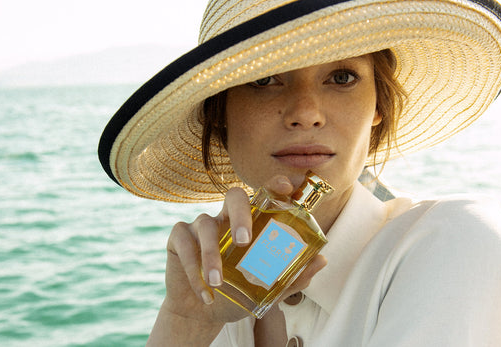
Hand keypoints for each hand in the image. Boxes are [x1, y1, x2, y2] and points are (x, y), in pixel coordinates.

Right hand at [158, 175, 326, 324]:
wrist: (202, 314)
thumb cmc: (236, 294)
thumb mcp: (265, 289)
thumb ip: (291, 276)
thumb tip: (322, 260)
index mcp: (249, 224)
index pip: (261, 197)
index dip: (273, 186)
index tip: (286, 185)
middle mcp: (225, 218)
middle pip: (233, 196)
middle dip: (240, 213)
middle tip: (244, 241)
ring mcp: (200, 226)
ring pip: (205, 224)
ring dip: (211, 255)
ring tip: (218, 283)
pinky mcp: (178, 239)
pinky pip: (185, 244)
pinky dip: (194, 269)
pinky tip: (205, 292)